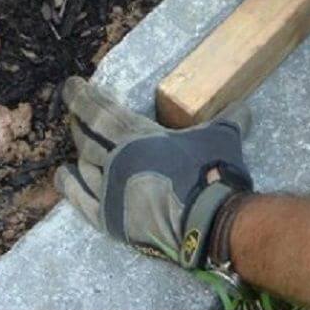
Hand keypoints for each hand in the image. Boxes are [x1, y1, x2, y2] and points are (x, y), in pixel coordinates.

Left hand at [55, 78, 252, 268]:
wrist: (206, 222)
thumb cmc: (211, 173)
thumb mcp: (221, 137)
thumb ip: (229, 119)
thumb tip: (245, 109)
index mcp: (135, 135)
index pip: (98, 110)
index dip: (82, 96)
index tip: (71, 86)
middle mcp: (114, 160)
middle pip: (86, 137)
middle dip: (80, 124)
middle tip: (76, 116)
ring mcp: (108, 191)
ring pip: (83, 166)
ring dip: (79, 153)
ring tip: (78, 145)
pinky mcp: (109, 219)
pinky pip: (80, 200)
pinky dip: (70, 186)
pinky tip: (63, 175)